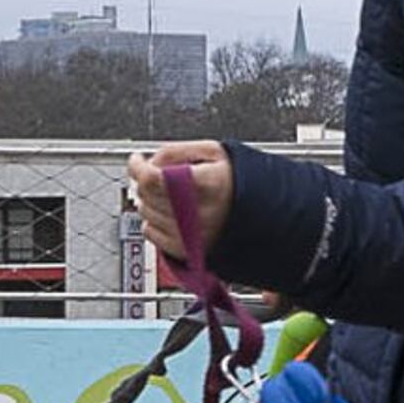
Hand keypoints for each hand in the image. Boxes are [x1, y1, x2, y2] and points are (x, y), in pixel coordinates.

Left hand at [125, 142, 234, 269]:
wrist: (265, 215)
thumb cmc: (242, 182)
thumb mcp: (215, 152)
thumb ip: (177, 152)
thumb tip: (150, 160)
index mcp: (206, 185)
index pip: (153, 178)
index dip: (138, 166)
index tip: (137, 159)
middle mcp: (198, 214)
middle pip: (147, 194)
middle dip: (145, 180)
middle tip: (156, 172)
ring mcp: (192, 235)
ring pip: (146, 213)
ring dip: (149, 199)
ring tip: (169, 192)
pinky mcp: (188, 250)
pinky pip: (151, 233)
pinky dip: (152, 220)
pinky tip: (169, 211)